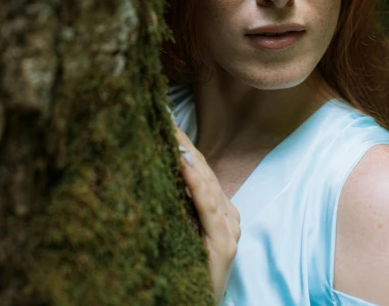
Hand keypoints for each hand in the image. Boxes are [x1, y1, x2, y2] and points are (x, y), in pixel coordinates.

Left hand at [173, 123, 240, 305]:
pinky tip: (184, 163)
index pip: (200, 170)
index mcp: (219, 211)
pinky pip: (209, 207)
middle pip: (204, 171)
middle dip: (183, 143)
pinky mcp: (224, 245)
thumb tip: (160, 172)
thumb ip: (179, 204)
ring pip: (207, 183)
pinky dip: (197, 182)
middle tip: (162, 117)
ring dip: (188, 155)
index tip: (163, 121)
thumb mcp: (181, 232)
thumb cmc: (185, 272)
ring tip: (170, 132)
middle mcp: (228, 217)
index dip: (183, 144)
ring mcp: (228, 230)